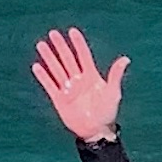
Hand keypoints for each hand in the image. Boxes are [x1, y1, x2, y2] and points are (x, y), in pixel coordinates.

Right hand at [32, 27, 127, 142]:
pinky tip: (37, 66)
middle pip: (67, 59)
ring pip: (57, 69)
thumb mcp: (113, 92)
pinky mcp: (59, 99)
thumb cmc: (107, 112)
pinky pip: (49, 85)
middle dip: (60, 46)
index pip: (83, 55)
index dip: (78, 44)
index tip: (72, 31)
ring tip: (41, 45)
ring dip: (49, 58)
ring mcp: (68, 89)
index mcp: (91, 76)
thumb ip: (116, 75)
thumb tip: (125, 58)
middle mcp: (78, 79)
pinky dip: (43, 76)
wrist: (96, 130)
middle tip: (53, 33)